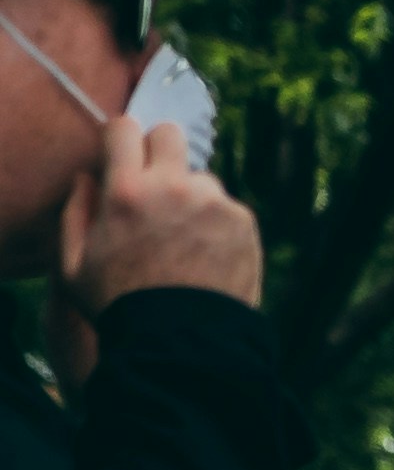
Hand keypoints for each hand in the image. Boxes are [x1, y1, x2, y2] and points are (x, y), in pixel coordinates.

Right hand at [60, 109, 260, 322]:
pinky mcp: (244, 222)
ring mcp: (213, 203)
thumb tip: (87, 176)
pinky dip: (217, 223)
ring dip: (191, 196)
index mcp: (124, 191)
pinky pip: (226, 207)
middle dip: (159, 152)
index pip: (124, 128)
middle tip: (154, 185)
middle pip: (170, 135)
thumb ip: (75, 212)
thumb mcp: (73, 264)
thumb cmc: (119, 305)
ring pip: (200, 177)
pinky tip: (205, 256)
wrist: (183, 341)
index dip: (121, 140)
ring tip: (181, 240)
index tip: (121, 156)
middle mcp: (172, 187)